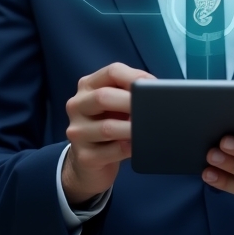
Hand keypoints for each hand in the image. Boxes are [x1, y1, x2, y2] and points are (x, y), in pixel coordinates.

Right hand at [62, 62, 152, 205]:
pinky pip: (109, 152)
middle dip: (132, 102)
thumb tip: (156, 91)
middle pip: (103, 97)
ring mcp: (77, 132)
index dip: (136, 77)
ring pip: (106, 128)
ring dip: (131, 128)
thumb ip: (130, 94)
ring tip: (148, 129)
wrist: (89, 163)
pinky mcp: (84, 156)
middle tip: (153, 109)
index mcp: (88, 86)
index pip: (112, 72)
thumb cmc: (110, 125)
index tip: (154, 86)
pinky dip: (126, 149)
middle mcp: (77, 105)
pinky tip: (137, 147)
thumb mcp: (116, 105)